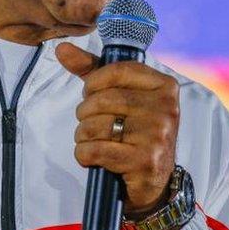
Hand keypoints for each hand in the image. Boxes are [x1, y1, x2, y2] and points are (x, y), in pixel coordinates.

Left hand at [55, 42, 179, 212]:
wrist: (152, 181)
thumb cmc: (132, 131)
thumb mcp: (117, 95)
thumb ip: (90, 70)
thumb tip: (62, 48)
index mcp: (164, 86)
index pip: (117, 70)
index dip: (93, 83)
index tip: (91, 94)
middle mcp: (166, 109)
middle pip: (102, 100)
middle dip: (85, 113)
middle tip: (92, 123)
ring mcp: (158, 136)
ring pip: (95, 125)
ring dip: (83, 136)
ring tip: (94, 141)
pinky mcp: (145, 161)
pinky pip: (95, 150)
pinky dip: (84, 155)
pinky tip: (94, 157)